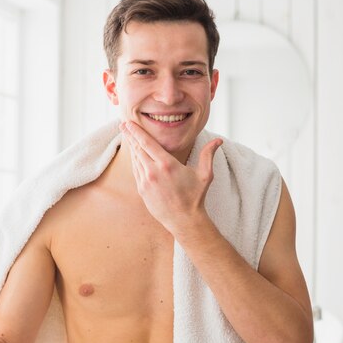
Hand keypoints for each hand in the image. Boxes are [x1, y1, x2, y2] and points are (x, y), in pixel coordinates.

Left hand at [120, 121, 222, 235]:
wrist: (184, 220)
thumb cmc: (195, 197)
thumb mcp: (205, 174)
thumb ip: (208, 154)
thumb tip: (219, 140)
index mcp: (167, 164)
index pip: (147, 143)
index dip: (136, 131)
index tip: (128, 122)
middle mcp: (153, 172)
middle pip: (138, 148)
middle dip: (130, 135)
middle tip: (123, 125)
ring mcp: (145, 181)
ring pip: (135, 159)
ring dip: (132, 147)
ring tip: (127, 136)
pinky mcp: (142, 190)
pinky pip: (136, 171)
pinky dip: (134, 160)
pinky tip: (134, 154)